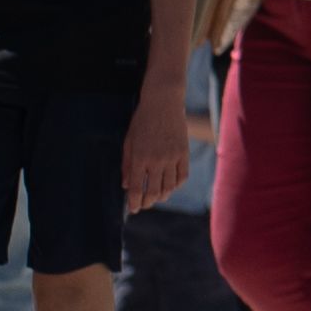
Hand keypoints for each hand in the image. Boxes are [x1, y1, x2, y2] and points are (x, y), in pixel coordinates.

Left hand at [117, 100, 187, 216]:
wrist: (163, 102)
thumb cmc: (142, 120)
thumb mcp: (129, 141)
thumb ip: (127, 165)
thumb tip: (126, 185)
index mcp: (139, 157)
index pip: (137, 189)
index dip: (134, 202)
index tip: (133, 208)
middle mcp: (156, 160)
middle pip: (153, 192)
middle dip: (147, 202)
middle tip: (144, 205)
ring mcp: (172, 157)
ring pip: (169, 187)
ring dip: (162, 196)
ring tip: (157, 197)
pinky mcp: (184, 153)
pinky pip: (182, 177)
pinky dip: (176, 185)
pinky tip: (171, 186)